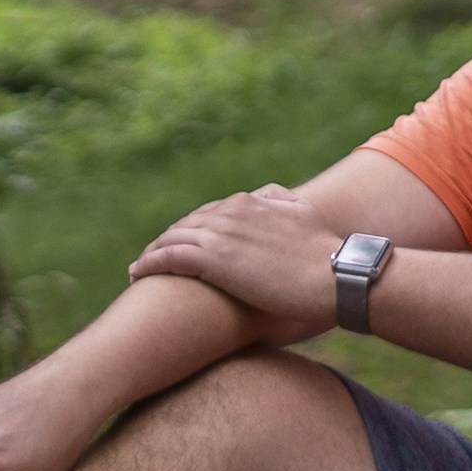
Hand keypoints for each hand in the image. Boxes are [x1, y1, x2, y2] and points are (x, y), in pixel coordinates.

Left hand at [128, 183, 347, 332]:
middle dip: (168, 240)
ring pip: (172, 239)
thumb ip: (282, 201)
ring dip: (153, 252)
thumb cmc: (324, 253)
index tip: (183, 244)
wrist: (334, 275)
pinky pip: (168, 258)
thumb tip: (268, 196)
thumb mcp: (304, 214)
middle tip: (153, 257)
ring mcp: (219, 235)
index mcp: (250, 202)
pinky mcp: (212, 261)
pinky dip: (149, 263)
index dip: (193, 229)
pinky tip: (137, 273)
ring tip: (139, 268)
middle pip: (186, 224)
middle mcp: (230, 212)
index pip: (210, 213)